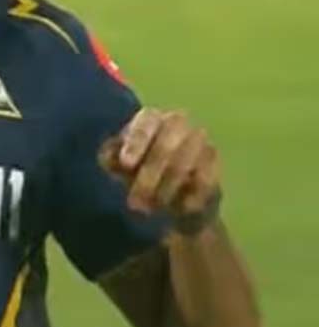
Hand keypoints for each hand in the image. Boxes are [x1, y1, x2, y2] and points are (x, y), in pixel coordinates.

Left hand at [99, 108, 221, 232]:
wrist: (174, 194)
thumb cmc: (137, 170)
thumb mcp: (116, 164)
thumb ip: (111, 158)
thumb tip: (113, 158)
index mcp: (150, 117)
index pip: (145, 122)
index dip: (136, 142)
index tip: (125, 164)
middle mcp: (177, 122)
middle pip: (165, 146)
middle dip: (148, 177)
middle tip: (135, 203)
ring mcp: (200, 140)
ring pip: (184, 164)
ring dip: (166, 190)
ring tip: (153, 208)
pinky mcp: (214, 163)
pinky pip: (204, 180)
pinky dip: (190, 197)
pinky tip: (180, 208)